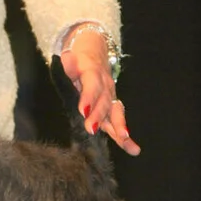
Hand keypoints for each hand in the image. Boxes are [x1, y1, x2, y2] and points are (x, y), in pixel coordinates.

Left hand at [59, 27, 140, 155]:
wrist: (94, 51)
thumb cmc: (79, 58)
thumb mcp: (71, 57)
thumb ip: (70, 62)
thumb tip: (68, 60)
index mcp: (93, 73)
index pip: (92, 86)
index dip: (88, 98)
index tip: (83, 111)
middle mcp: (105, 86)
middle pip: (104, 102)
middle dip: (99, 116)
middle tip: (92, 129)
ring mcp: (110, 97)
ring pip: (115, 113)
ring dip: (118, 127)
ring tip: (123, 139)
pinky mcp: (111, 107)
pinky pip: (117, 122)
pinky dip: (124, 137)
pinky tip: (133, 149)